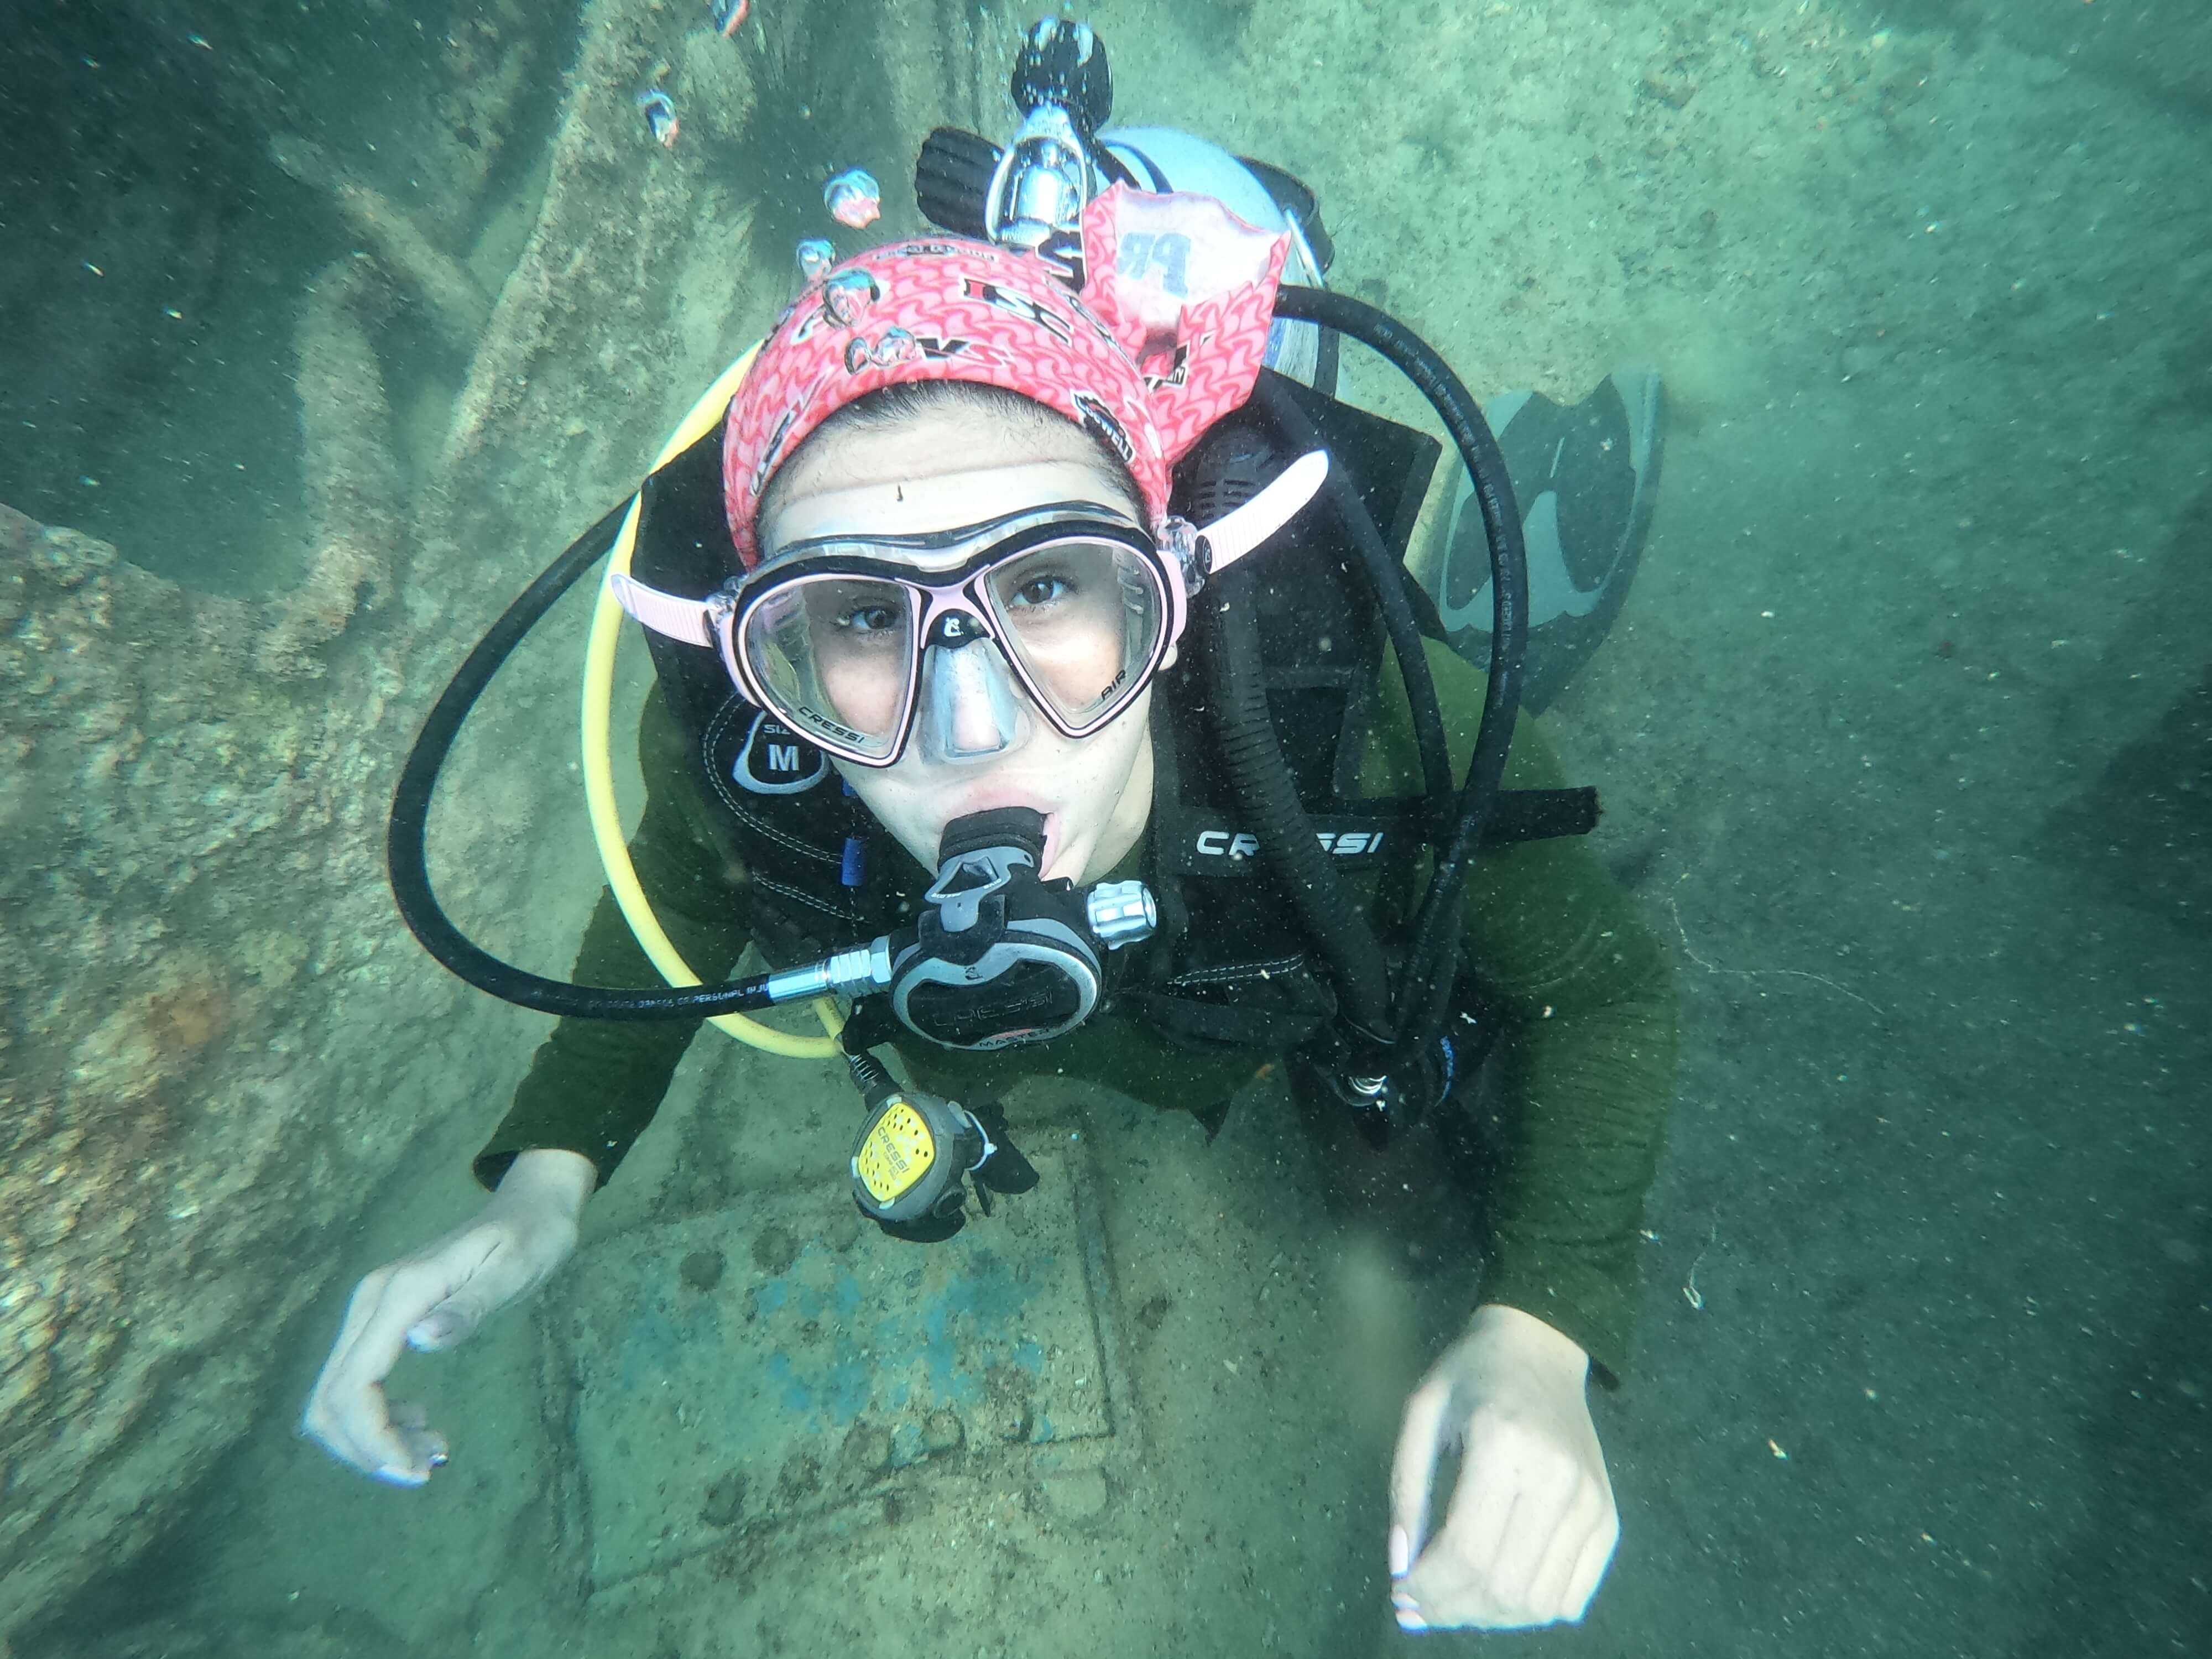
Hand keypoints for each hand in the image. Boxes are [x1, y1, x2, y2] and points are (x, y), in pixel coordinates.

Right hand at [299, 1148, 594, 1485]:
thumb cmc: (530, 1239)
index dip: (372, 1438)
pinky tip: (422, 1426)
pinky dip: (382, 1418)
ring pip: (339, 1396)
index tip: (414, 1472)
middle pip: (332, 1398)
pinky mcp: (382, 1321)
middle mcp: (371, 1303)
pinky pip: (359, 1382)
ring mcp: (372, 1311)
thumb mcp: (512, 1273)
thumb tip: (420, 1338)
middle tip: (423, 1471)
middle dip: (368, 1448)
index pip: (355, 1383)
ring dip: (374, 1437)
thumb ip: (467, 1308)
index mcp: (399, 1295)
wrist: (529, 1208)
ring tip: (431, 1454)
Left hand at [1387, 1304, 1617, 1630]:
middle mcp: (1558, 1478)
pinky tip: (1496, 1596)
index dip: (1428, 1588)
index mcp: (1503, 1445)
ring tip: (1454, 1604)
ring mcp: (1591, 1500)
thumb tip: (1400, 1568)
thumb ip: (1406, 1490)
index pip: (1466, 1550)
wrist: (1540, 1347)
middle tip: (1418, 1607)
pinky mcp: (1608, 1516)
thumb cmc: (1470, 1376)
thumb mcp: (1421, 1414)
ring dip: (1488, 1618)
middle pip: (1503, 1584)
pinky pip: (1573, 1594)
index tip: (1400, 1594)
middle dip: (1451, 1609)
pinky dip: (1531, 1611)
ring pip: (1539, 1601)